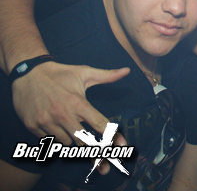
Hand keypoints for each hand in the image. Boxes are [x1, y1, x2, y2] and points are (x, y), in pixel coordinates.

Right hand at [12, 61, 129, 144]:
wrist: (27, 74)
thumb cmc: (60, 73)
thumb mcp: (84, 72)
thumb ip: (106, 76)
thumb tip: (127, 70)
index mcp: (77, 102)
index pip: (99, 123)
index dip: (112, 136)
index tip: (122, 146)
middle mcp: (62, 114)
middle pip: (83, 140)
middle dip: (96, 154)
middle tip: (105, 167)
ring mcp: (46, 122)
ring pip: (66, 142)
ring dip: (75, 143)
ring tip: (79, 139)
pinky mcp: (33, 126)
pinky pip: (49, 140)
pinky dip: (57, 139)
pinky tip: (61, 133)